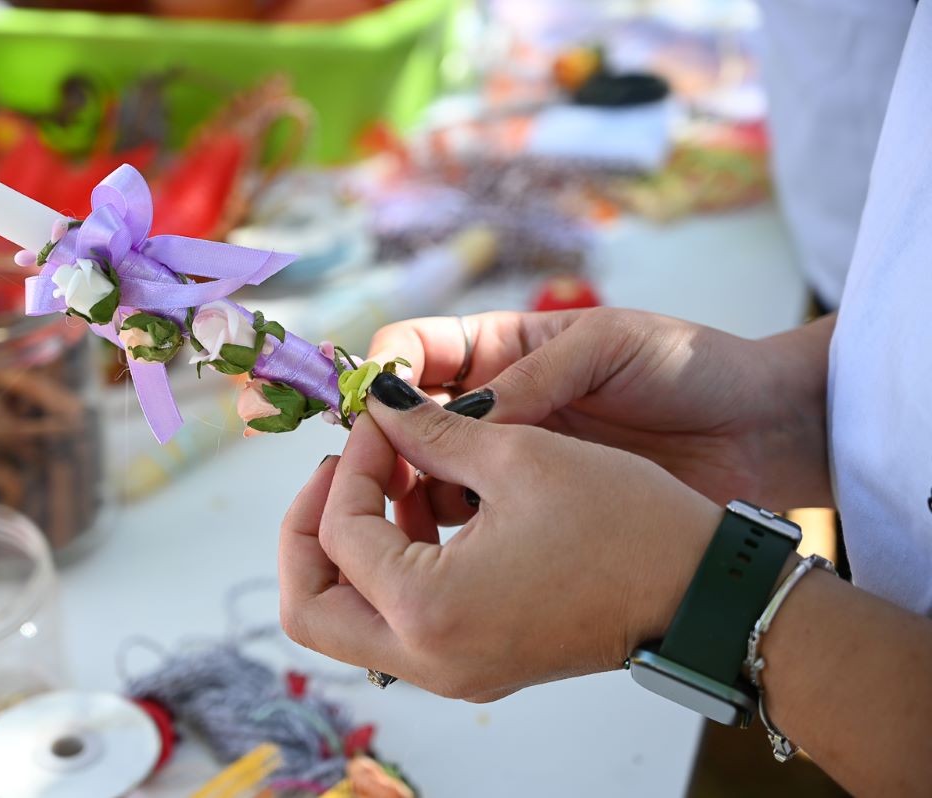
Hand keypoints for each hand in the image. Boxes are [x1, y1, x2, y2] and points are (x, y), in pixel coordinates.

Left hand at [279, 374, 721, 699]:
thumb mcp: (520, 456)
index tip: (379, 421)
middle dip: (307, 531)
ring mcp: (451, 671)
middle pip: (308, 609)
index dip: (350, 463)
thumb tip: (377, 402)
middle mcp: (428, 658)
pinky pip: (394, 627)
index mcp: (429, 608)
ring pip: (345, 623)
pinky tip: (427, 514)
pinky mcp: (474, 665)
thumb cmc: (627, 524)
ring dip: (347, 550)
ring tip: (390, 482)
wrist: (704, 593)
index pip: (339, 532)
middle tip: (337, 473)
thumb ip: (430, 429)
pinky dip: (387, 571)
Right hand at [369, 308, 831, 521]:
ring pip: (430, 472)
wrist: (762, 431)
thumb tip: (443, 418)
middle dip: (381, 439)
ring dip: (412, 487)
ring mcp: (514, 460)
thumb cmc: (691, 367)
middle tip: (365, 470)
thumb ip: (529, 380)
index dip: (384, 371)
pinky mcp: (536, 510)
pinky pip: (472, 516)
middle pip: (408, 419)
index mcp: (508, 348)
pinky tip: (455, 539)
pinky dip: (452, 526)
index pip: (417, 349)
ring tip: (417, 508)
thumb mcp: (608, 347)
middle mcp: (498, 403)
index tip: (368, 403)